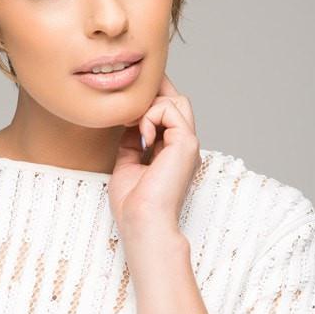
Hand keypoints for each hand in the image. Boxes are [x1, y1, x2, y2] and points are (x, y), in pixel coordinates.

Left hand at [108, 72, 201, 242]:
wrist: (142, 221)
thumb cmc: (133, 204)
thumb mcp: (127, 164)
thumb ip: (131, 142)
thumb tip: (127, 123)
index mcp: (173, 152)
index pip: (169, 113)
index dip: (150, 101)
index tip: (125, 104)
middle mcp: (184, 146)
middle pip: (177, 101)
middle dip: (153, 92)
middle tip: (129, 100)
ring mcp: (188, 143)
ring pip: (177, 101)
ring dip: (149, 105)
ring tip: (133, 125)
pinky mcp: (186, 143)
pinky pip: (169, 110)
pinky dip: (150, 116)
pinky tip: (143, 138)